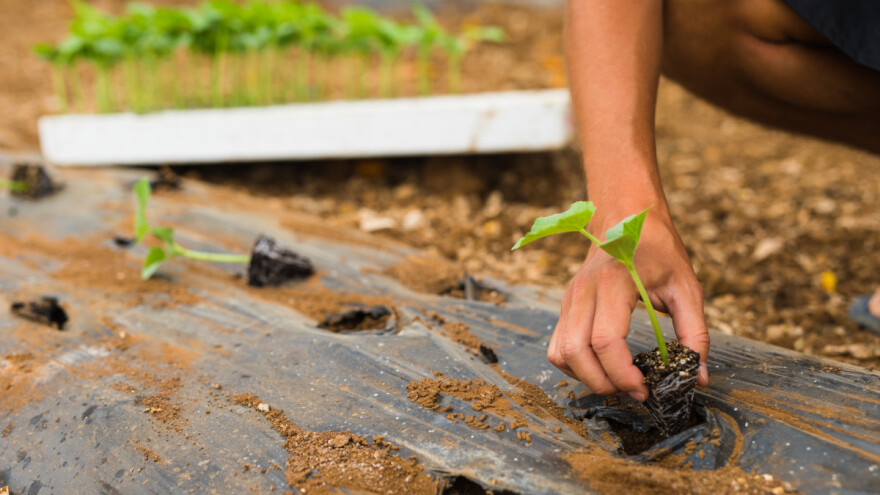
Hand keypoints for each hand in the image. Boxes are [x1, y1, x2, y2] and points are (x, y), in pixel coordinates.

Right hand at [547, 208, 709, 400]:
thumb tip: (698, 376)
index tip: (645, 388)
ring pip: (561, 353)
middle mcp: (584, 292)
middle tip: (633, 390)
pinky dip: (574, 366)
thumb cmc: (658, 249)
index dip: (623, 374)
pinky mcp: (565, 306)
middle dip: (604, 383)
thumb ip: (694, 333)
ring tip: (617, 380)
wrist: (625, 217)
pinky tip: (600, 366)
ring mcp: (570, 299)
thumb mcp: (686, 287)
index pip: (606, 341)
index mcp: (614, 284)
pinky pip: (557, 347)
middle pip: (577, 353)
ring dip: (586, 377)